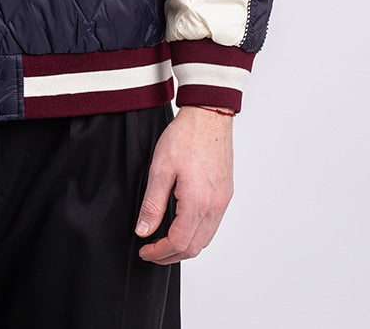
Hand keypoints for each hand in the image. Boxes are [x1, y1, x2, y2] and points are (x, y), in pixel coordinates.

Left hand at [135, 105, 233, 263]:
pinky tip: (183, 226)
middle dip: (171, 255)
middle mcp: (214, 206)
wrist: (208, 115)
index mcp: (197, 203)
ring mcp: (222, 201)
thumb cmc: (185, 137)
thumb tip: (144, 231)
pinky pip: (213, 225)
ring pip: (205, 239)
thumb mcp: (160, 169)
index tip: (145, 251)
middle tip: (152, 251)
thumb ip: (152, 204)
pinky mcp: (225, 193)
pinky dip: (197, 233)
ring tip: (165, 242)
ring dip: (185, 246)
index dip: (159, 252)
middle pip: (194, 247)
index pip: (178, 243)